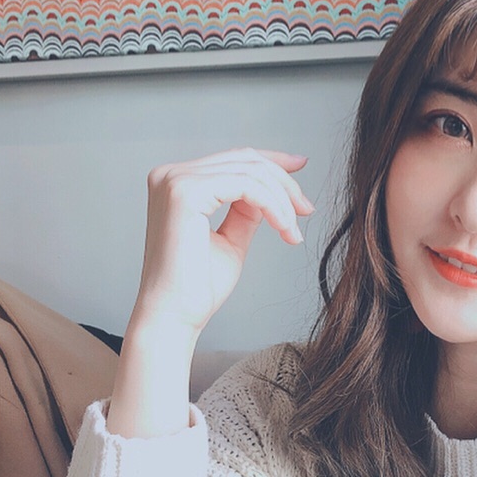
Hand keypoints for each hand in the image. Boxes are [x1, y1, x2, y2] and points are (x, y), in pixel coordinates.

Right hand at [130, 148, 313, 340]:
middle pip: (244, 159)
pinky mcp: (185, 193)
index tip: (301, 166)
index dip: (272, 161)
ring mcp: (175, 181)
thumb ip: (247, 211)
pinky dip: (272, 205)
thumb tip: (271, 190)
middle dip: (283, 182)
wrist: (175, 316)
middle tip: (306, 209)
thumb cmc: (198, 287)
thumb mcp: (230, 239)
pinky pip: (246, 186)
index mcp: (176, 183)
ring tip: (293, 232)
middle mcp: (170, 175)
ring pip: (250, 171)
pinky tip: (283, 228)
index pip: (233, 159)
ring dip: (281, 200)